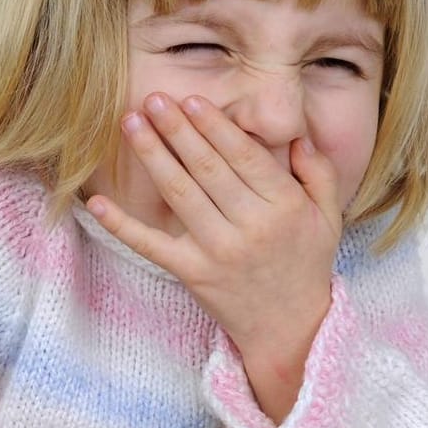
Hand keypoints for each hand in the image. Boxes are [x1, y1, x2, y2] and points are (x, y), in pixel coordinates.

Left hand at [85, 93, 340, 414]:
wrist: (291, 329)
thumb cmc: (306, 264)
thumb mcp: (327, 217)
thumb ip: (318, 172)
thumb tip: (297, 136)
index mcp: (283, 206)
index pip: (243, 156)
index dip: (214, 126)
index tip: (190, 99)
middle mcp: (251, 226)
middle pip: (206, 167)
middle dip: (177, 129)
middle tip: (153, 98)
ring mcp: (218, 251)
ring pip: (179, 194)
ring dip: (152, 155)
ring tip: (131, 123)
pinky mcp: (192, 274)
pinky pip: (152, 245)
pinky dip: (123, 224)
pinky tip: (99, 201)